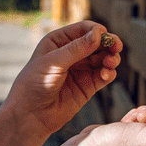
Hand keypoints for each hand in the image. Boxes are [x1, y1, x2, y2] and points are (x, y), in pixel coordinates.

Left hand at [4, 21, 122, 136]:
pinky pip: (103, 75)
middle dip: (108, 44)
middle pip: (97, 43)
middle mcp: (71, 54)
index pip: (83, 29)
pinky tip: (106, 75)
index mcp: (58, 41)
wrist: (30, 116)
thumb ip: (76, 49)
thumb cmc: (34, 85)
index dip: (96, 31)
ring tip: (110, 63)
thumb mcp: (53, 63)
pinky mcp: (87, 86)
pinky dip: (109, 73)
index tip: (104, 36)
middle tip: (116, 47)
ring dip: (110, 58)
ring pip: (103, 58)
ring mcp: (80, 70)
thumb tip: (98, 34)